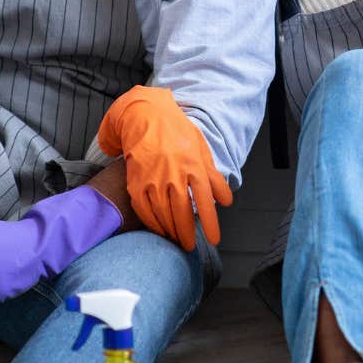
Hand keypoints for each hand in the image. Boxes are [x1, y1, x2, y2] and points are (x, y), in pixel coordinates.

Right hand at [97, 85, 232, 250]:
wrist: (145, 116)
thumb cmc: (177, 132)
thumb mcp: (201, 149)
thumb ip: (213, 177)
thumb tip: (226, 200)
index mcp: (193, 166)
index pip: (205, 201)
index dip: (211, 223)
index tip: (214, 239)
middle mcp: (173, 174)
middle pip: (182, 212)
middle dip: (187, 233)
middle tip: (190, 246)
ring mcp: (153, 179)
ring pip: (162, 214)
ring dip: (170, 231)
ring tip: (176, 239)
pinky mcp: (136, 182)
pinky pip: (144, 209)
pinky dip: (152, 223)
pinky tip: (159, 229)